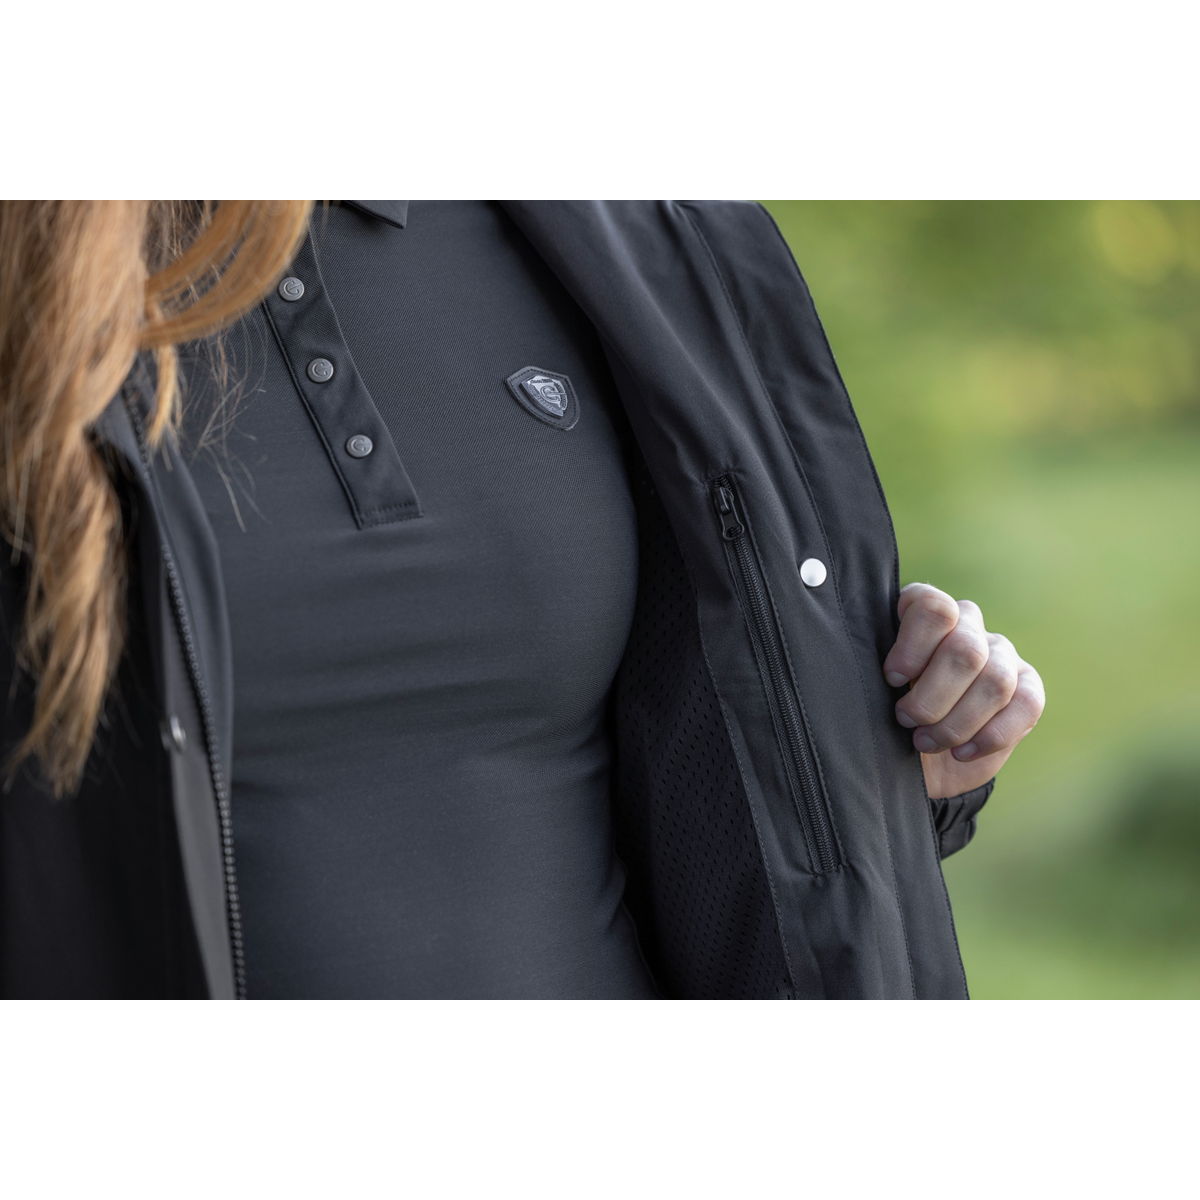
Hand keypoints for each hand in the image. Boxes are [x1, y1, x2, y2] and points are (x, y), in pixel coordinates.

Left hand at [881, 582, 1044, 800]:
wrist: (917, 759)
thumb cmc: (885, 716)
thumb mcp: (871, 692)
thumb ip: (877, 675)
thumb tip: (891, 680)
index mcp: (926, 612)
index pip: (934, 608)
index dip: (913, 648)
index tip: (892, 680)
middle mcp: (968, 624)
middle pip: (965, 651)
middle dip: (931, 699)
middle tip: (906, 721)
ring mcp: (1002, 654)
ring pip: (995, 681)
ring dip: (957, 723)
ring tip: (926, 742)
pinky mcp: (1027, 687)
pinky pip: (1026, 705)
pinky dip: (990, 736)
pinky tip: (962, 752)